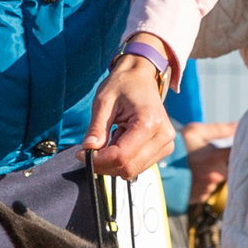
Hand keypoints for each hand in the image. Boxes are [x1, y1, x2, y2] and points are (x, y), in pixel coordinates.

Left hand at [83, 42, 175, 180]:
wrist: (142, 77)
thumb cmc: (123, 85)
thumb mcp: (103, 102)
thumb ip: (96, 128)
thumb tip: (88, 150)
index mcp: (149, 122)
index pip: (121, 156)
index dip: (99, 160)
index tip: (81, 153)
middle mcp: (163, 136)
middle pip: (128, 168)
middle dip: (104, 165)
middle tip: (88, 151)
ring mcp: (166, 144)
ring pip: (133, 171)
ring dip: (113, 162)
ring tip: (110, 138)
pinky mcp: (164, 148)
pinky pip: (139, 166)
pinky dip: (123, 159)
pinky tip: (120, 140)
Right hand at [182, 121, 234, 201]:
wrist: (156, 172)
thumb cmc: (176, 149)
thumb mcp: (195, 132)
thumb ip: (220, 129)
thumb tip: (240, 125)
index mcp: (215, 157)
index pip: (239, 153)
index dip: (242, 149)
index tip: (238, 145)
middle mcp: (214, 176)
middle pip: (231, 168)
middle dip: (225, 162)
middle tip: (211, 155)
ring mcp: (208, 189)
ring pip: (220, 179)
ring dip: (215, 172)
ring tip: (200, 165)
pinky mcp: (202, 198)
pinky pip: (210, 189)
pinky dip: (206, 182)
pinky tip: (195, 175)